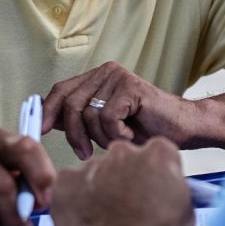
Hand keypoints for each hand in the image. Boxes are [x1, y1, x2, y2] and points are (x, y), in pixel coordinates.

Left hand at [42, 63, 193, 160]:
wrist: (184, 127)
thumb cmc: (146, 129)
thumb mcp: (105, 126)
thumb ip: (80, 119)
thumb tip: (49, 121)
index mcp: (97, 77)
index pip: (61, 90)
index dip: (48, 110)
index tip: (40, 130)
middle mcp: (106, 72)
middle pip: (71, 103)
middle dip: (74, 134)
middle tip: (84, 153)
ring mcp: (119, 77)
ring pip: (89, 114)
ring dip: (102, 137)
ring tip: (119, 140)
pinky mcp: (131, 87)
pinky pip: (108, 118)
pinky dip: (117, 134)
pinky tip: (131, 134)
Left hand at [51, 138, 193, 225]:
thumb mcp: (185, 214)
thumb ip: (176, 189)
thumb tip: (170, 188)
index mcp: (159, 154)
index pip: (158, 154)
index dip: (156, 175)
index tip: (153, 190)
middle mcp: (124, 152)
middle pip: (125, 158)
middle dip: (126, 177)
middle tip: (127, 208)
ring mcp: (92, 164)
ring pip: (97, 172)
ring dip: (100, 189)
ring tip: (105, 221)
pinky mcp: (66, 180)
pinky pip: (71, 184)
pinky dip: (75, 198)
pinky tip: (85, 220)